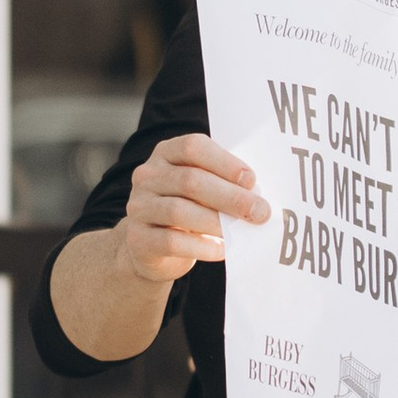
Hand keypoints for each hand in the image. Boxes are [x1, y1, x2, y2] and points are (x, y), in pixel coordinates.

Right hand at [119, 133, 268, 285]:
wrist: (152, 249)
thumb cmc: (189, 210)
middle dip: (230, 197)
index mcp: (166, 153)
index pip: (193, 147)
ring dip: (216, 223)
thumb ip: (223, 183)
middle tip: (259, 212)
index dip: (225, 162)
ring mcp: (138, 206)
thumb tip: (258, 197)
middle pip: (190, 181)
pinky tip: (221, 250)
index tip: (251, 181)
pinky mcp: (138, 238)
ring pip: (179, 211)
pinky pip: (171, 241)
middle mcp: (147, 176)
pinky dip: (201, 247)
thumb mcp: (202, 189)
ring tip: (240, 232)